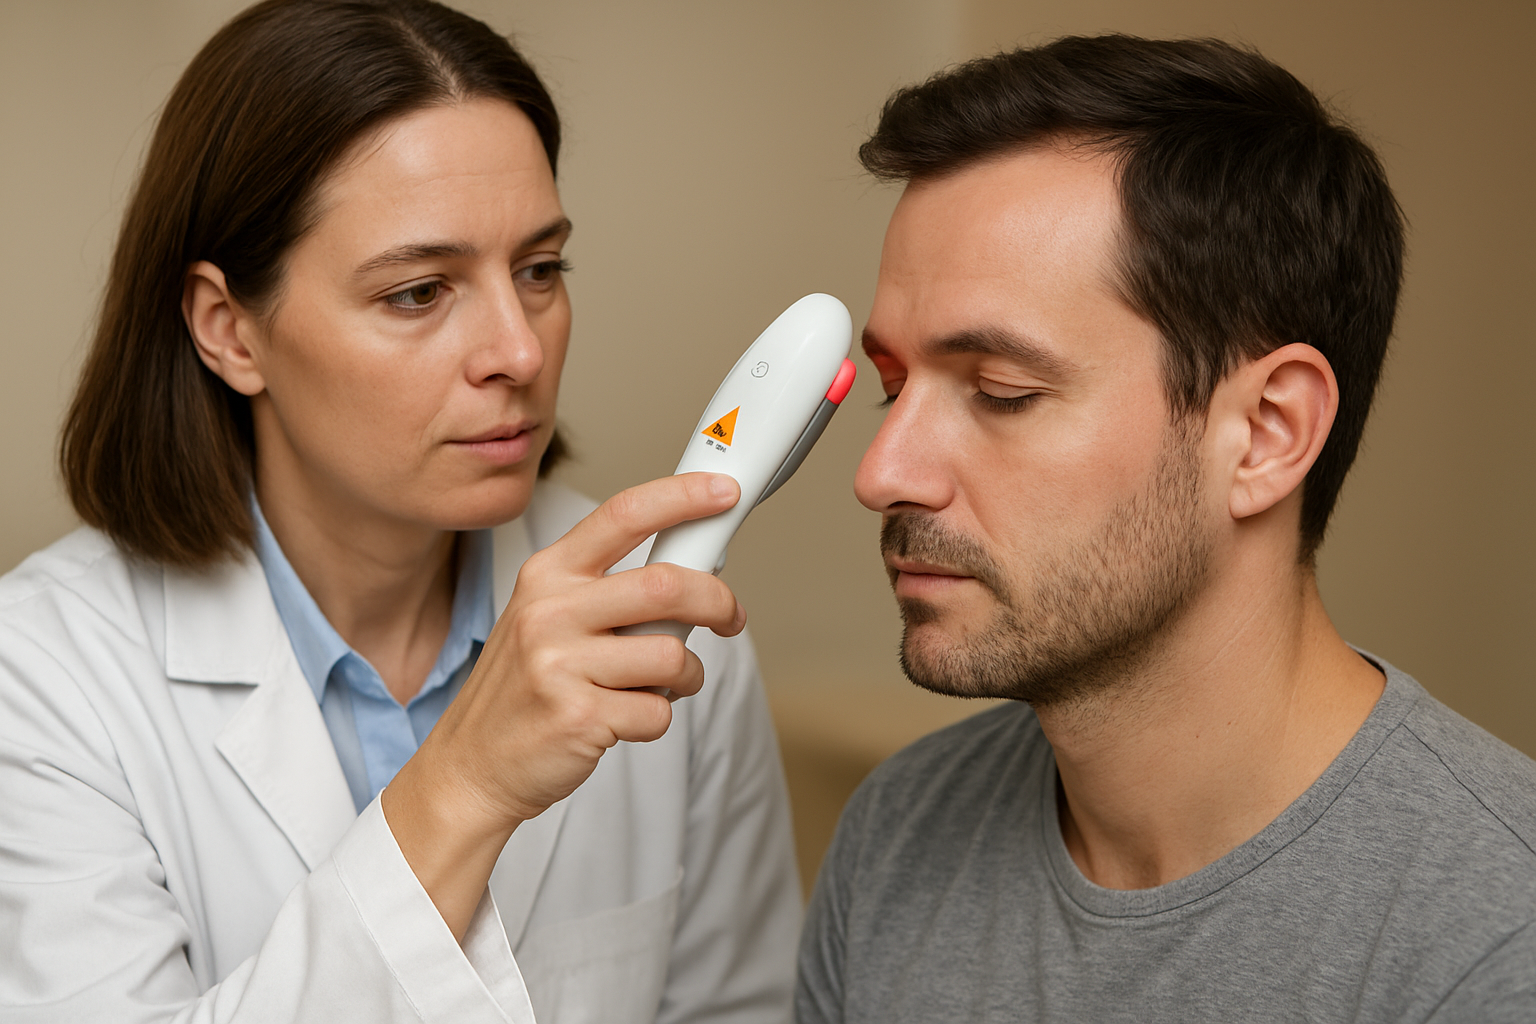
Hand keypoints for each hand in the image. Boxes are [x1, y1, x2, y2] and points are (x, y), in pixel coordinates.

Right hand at [382, 472, 744, 938]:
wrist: (472, 764)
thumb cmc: (525, 688)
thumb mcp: (549, 618)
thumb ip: (608, 589)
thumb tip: (694, 567)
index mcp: (548, 574)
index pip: (623, 515)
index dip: (683, 497)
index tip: (725, 492)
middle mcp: (550, 611)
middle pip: (666, 585)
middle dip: (717, 601)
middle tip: (730, 616)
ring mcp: (560, 664)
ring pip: (671, 655)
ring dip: (687, 676)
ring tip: (662, 685)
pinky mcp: (578, 716)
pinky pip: (658, 711)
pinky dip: (656, 717)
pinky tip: (625, 719)